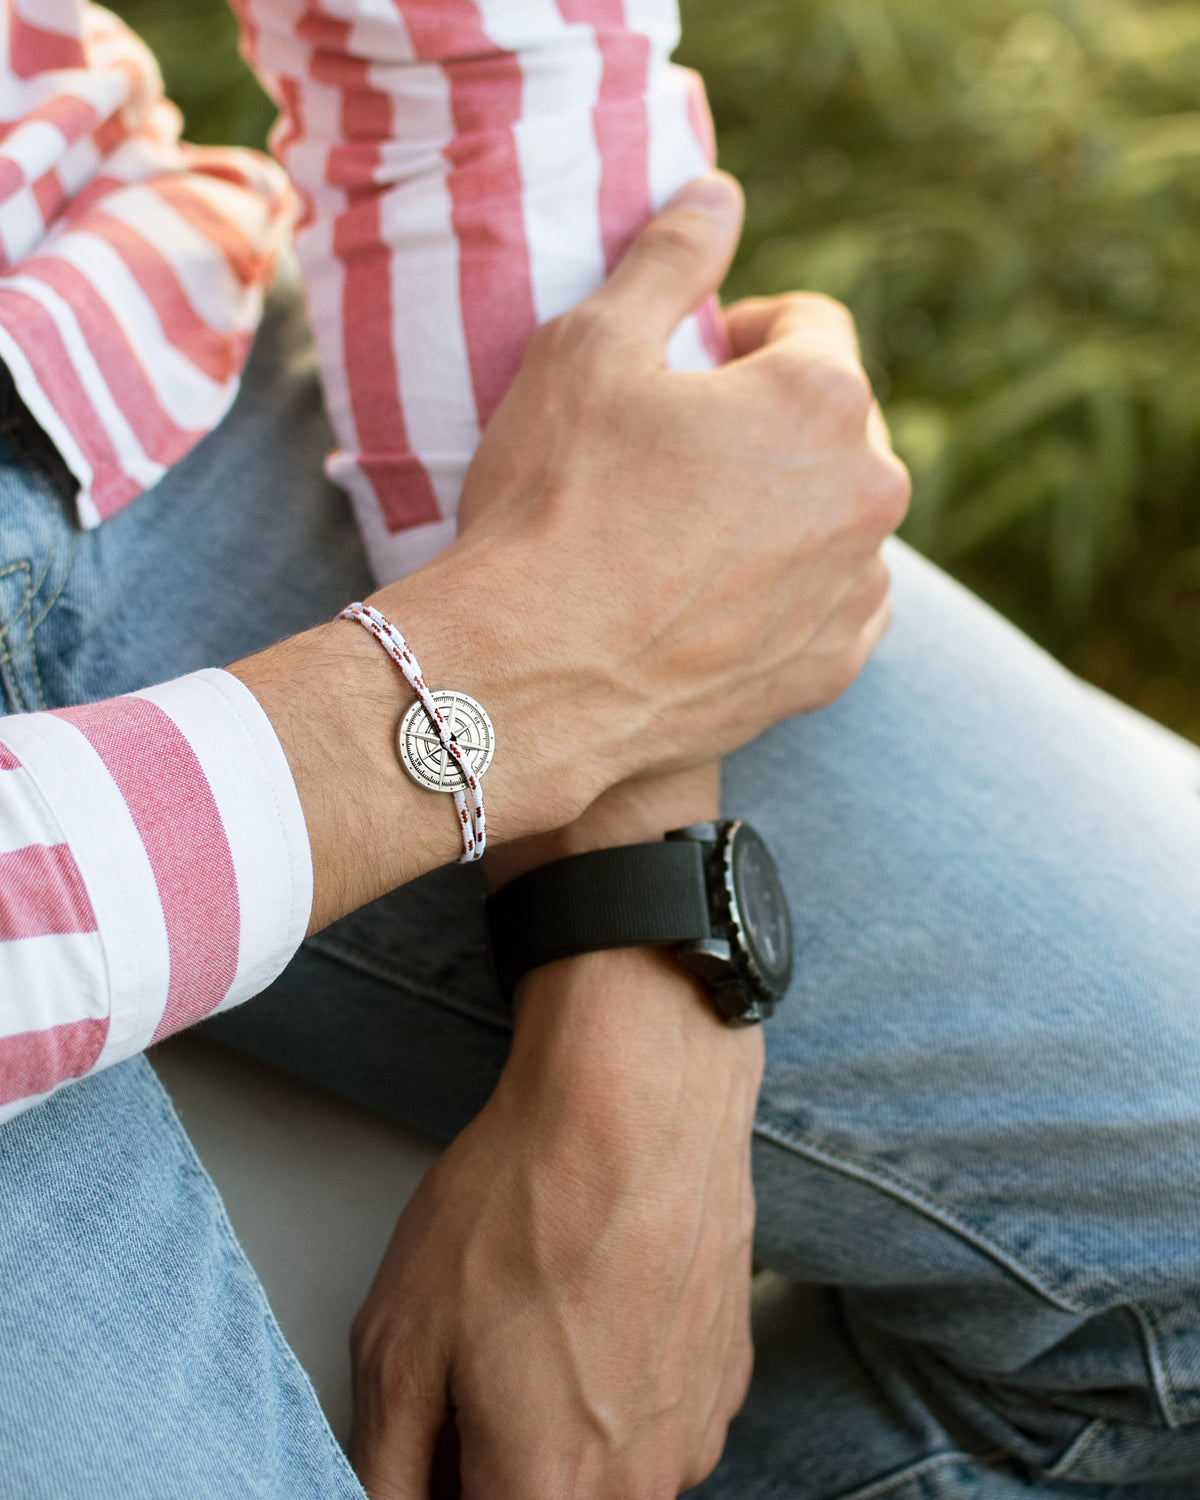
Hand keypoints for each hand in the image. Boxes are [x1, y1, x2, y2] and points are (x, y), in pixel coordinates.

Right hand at [232, 172, 906, 930]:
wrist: (531, 680)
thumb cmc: (553, 505)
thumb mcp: (588, 348)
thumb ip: (670, 258)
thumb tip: (719, 193)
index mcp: (823, 397)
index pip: (811, 323)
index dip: (743, 332)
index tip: (689, 366)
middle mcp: (869, 492)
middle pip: (833, 423)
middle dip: (769, 423)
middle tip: (677, 455)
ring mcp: (856, 590)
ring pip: (835, 516)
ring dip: (784, 510)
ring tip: (687, 536)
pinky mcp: (830, 668)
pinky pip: (831, 604)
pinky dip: (789, 593)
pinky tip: (712, 601)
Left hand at [348, 944, 761, 1499]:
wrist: (638, 1100)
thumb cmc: (524, 1201)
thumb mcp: (398, 1341)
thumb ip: (383, 1467)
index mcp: (548, 1489)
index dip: (441, 1480)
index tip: (433, 1436)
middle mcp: (638, 1485)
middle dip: (494, 1463)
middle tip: (469, 1370)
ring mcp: (694, 1431)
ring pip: (602, 1471)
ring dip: (558, 1428)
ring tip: (537, 1319)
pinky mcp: (727, 1376)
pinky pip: (653, 1419)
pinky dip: (616, 1385)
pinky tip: (592, 1301)